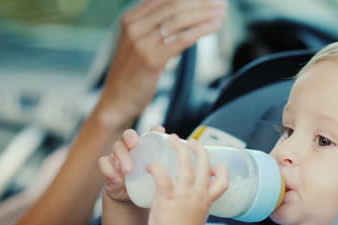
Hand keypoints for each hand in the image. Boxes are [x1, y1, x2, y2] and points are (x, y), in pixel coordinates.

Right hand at [98, 0, 227, 125]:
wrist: (116, 102)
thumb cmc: (132, 75)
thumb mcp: (138, 44)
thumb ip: (154, 28)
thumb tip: (182, 17)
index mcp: (130, 19)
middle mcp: (134, 26)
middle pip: (174, 4)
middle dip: (202, 2)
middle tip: (221, 4)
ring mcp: (141, 42)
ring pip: (179, 19)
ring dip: (205, 14)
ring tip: (222, 13)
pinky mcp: (151, 59)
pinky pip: (182, 39)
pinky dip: (201, 30)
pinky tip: (215, 27)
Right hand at [99, 126, 165, 202]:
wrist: (131, 197)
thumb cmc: (147, 181)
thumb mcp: (159, 173)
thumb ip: (167, 164)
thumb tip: (186, 156)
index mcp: (143, 146)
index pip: (147, 133)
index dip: (151, 131)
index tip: (158, 131)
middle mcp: (129, 147)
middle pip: (127, 136)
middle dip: (131, 138)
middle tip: (135, 145)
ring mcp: (117, 156)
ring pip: (116, 148)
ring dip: (122, 157)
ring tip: (128, 170)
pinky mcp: (108, 167)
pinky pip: (103, 163)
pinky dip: (108, 170)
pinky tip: (116, 179)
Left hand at [147, 135, 228, 224]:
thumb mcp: (199, 215)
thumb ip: (197, 202)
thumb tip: (190, 194)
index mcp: (207, 198)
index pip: (223, 179)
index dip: (221, 169)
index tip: (214, 164)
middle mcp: (198, 192)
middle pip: (204, 162)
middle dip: (198, 147)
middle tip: (190, 141)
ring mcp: (184, 192)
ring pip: (185, 162)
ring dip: (179, 147)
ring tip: (172, 139)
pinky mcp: (167, 195)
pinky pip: (163, 174)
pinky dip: (156, 166)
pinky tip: (150, 165)